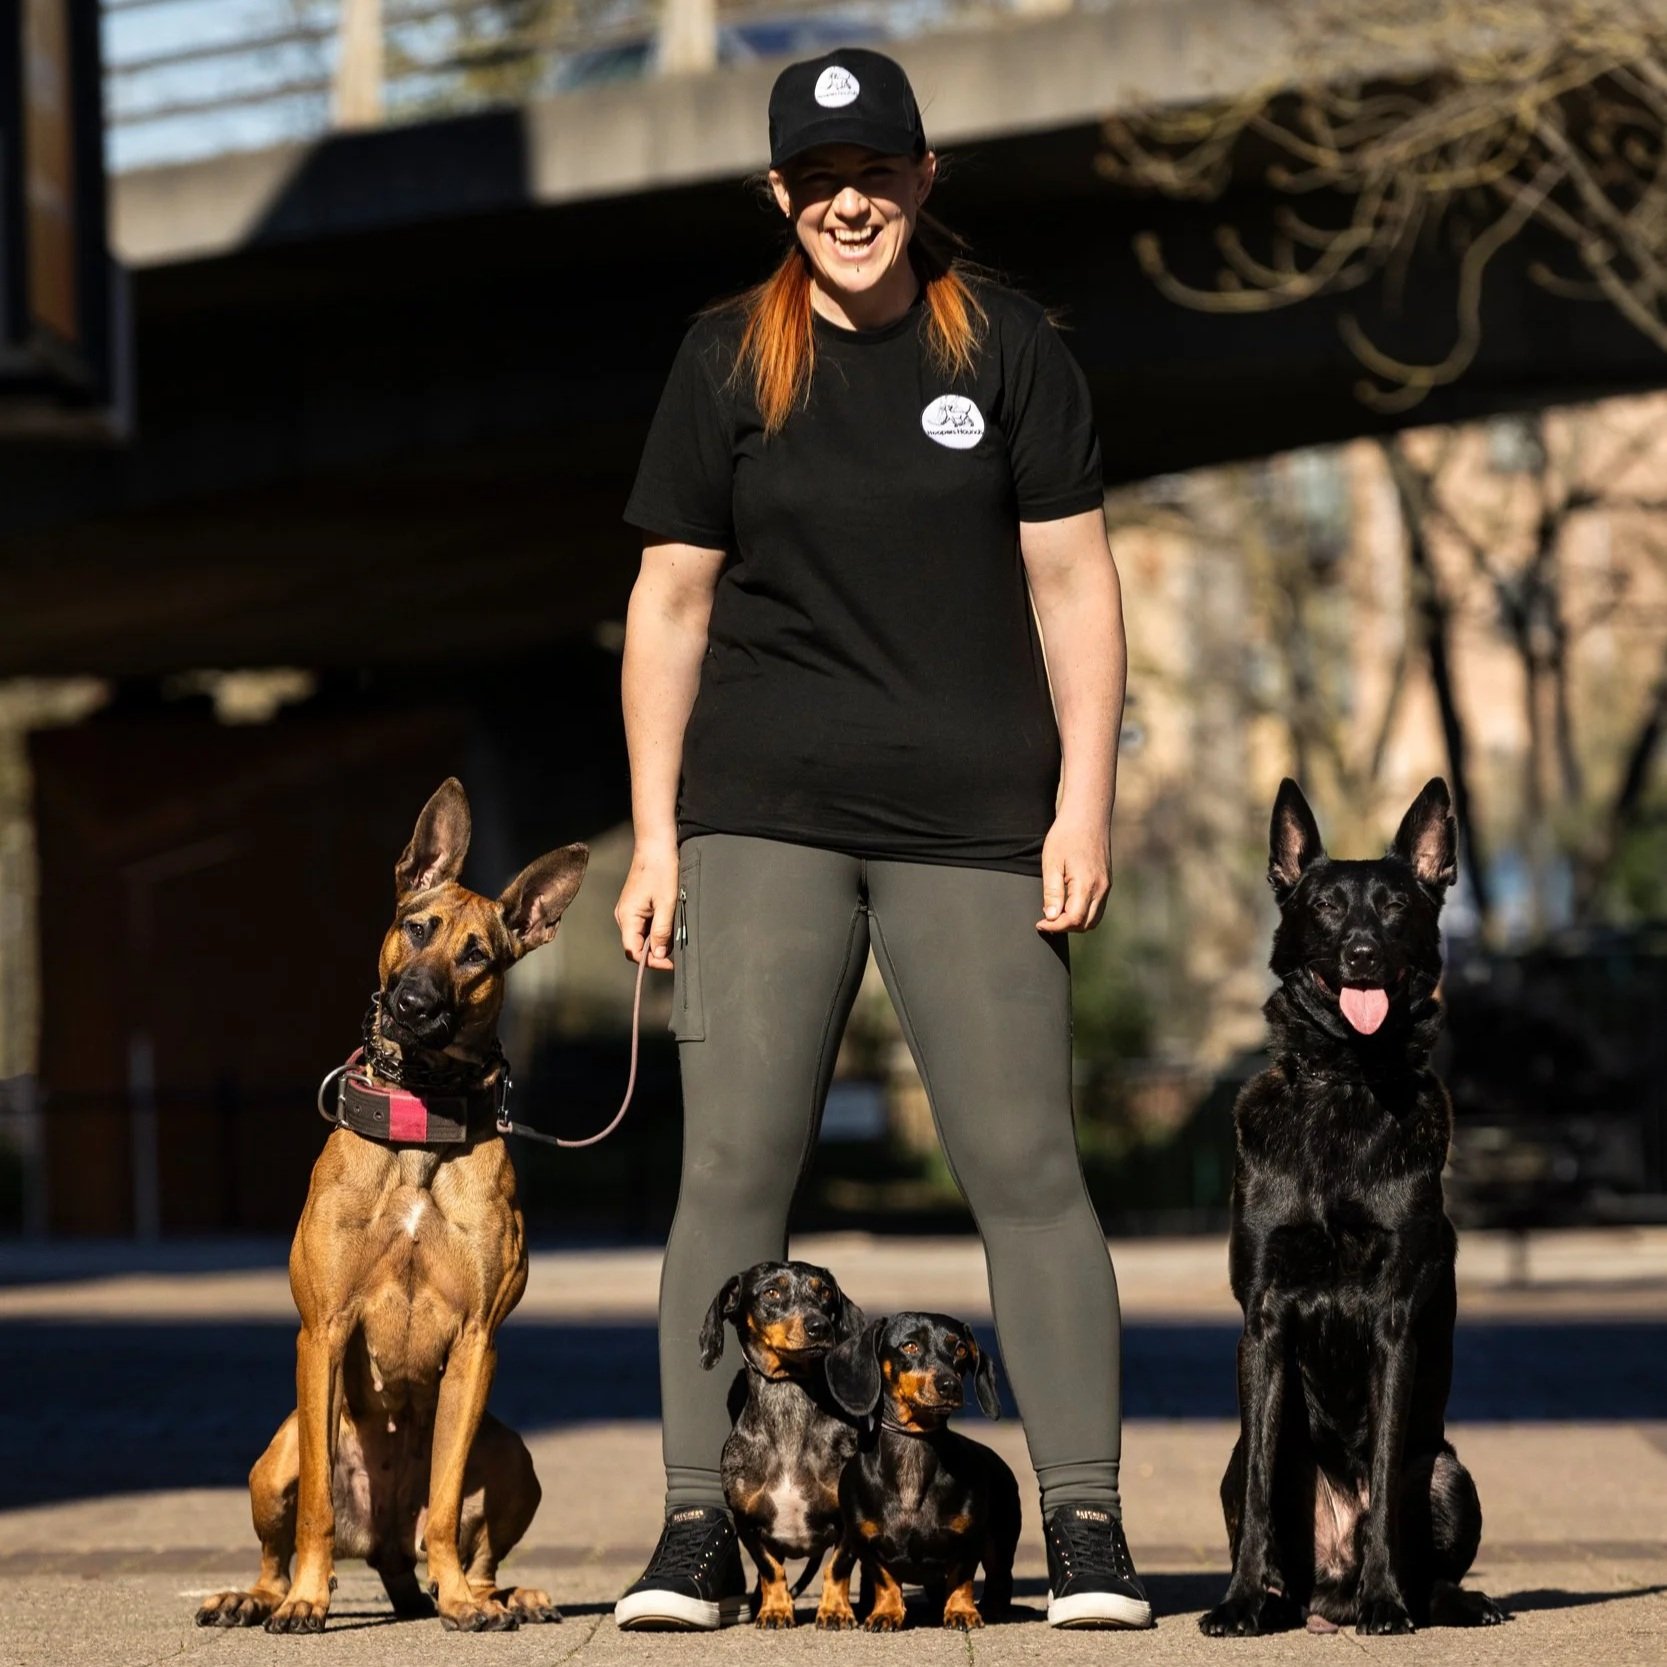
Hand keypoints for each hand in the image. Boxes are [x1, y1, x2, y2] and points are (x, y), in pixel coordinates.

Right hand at [615, 842, 679, 968]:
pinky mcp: (636, 906)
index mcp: (627, 917)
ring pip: (641, 936)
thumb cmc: (661, 870)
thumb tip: (658, 955)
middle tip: (676, 952)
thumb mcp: (666, 904)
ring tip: (674, 937)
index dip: (651, 961)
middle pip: (636, 946)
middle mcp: (623, 916)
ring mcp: (628, 911)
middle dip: (655, 953)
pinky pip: (644, 926)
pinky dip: (656, 930)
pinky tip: (669, 925)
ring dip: (657, 941)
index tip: (671, 963)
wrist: (656, 847)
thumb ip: (661, 931)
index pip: (633, 952)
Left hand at [1036, 813, 1111, 932]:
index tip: (1039, 923)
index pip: (1073, 920)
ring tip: (1055, 913)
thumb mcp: (1051, 862)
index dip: (1055, 927)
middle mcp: (1101, 888)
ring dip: (1075, 922)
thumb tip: (1051, 917)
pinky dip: (1083, 913)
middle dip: (1065, 927)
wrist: (1088, 815)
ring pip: (1094, 919)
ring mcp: (1107, 886)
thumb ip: (1052, 892)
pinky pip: (1097, 907)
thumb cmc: (1066, 835)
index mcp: (1087, 884)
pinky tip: (1067, 903)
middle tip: (1045, 920)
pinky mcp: (1107, 881)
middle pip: (1086, 925)